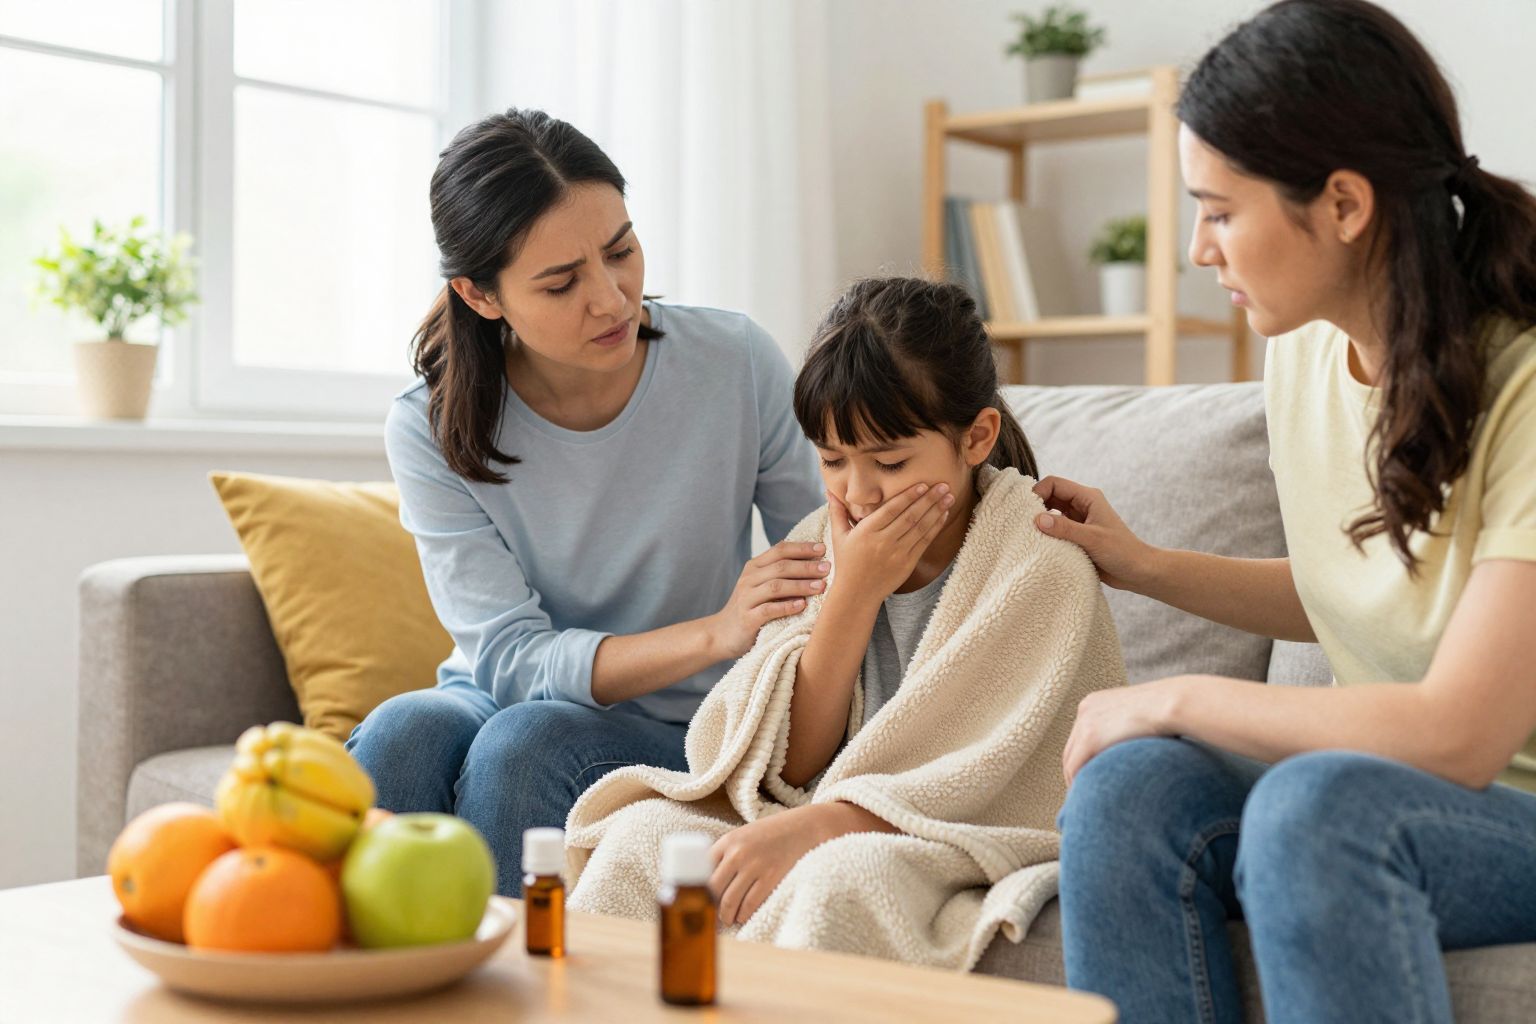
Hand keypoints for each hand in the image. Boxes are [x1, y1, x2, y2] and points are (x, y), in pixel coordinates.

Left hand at [709, 804, 854, 924]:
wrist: (805, 827)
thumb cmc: (772, 834)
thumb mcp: (744, 836)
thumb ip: (726, 854)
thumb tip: (706, 881)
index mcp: (727, 841)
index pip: (701, 870)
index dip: (696, 889)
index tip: (695, 901)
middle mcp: (738, 853)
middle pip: (712, 888)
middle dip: (709, 906)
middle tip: (710, 916)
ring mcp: (754, 866)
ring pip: (730, 900)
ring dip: (726, 915)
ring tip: (727, 920)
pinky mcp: (771, 877)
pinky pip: (750, 904)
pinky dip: (744, 914)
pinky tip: (743, 916)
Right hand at [711, 541, 831, 658]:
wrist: (721, 634)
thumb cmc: (751, 608)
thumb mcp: (762, 586)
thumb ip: (781, 574)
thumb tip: (816, 563)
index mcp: (754, 567)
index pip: (780, 550)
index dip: (802, 548)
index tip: (823, 548)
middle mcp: (749, 579)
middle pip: (780, 566)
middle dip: (806, 566)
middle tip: (827, 568)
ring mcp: (746, 598)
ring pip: (775, 586)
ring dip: (800, 585)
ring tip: (820, 586)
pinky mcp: (747, 618)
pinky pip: (768, 610)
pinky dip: (787, 607)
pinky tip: (802, 606)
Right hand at [826, 484, 953, 600]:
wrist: (857, 593)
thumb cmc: (847, 562)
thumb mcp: (838, 536)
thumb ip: (837, 512)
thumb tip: (829, 491)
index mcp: (866, 532)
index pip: (891, 509)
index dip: (908, 496)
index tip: (922, 484)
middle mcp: (883, 542)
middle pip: (910, 516)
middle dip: (928, 499)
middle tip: (943, 484)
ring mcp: (897, 554)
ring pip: (920, 528)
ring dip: (936, 511)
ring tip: (949, 495)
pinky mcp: (907, 564)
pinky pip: (924, 542)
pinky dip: (935, 527)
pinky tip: (943, 514)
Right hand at [1032, 476, 1157, 591]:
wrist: (1139, 572)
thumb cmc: (1122, 552)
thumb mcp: (1092, 539)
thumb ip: (1065, 528)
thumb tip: (1038, 519)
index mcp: (1088, 497)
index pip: (1055, 483)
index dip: (1038, 492)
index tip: (1026, 511)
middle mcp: (1082, 505)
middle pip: (1050, 496)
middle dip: (1035, 507)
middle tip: (1023, 523)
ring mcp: (1079, 520)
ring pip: (1051, 513)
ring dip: (1040, 522)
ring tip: (1029, 534)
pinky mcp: (1077, 536)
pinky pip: (1056, 529)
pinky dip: (1046, 534)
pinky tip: (1040, 545)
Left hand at [1062, 677, 1194, 785]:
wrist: (1171, 703)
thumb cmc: (1167, 711)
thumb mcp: (1139, 715)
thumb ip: (1128, 728)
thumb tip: (1135, 747)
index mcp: (1095, 702)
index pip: (1080, 734)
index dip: (1082, 756)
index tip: (1089, 773)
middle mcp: (1085, 710)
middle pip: (1071, 747)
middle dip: (1075, 770)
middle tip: (1083, 791)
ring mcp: (1085, 723)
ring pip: (1070, 759)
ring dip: (1075, 779)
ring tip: (1086, 799)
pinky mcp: (1090, 738)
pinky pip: (1075, 766)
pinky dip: (1077, 782)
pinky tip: (1087, 796)